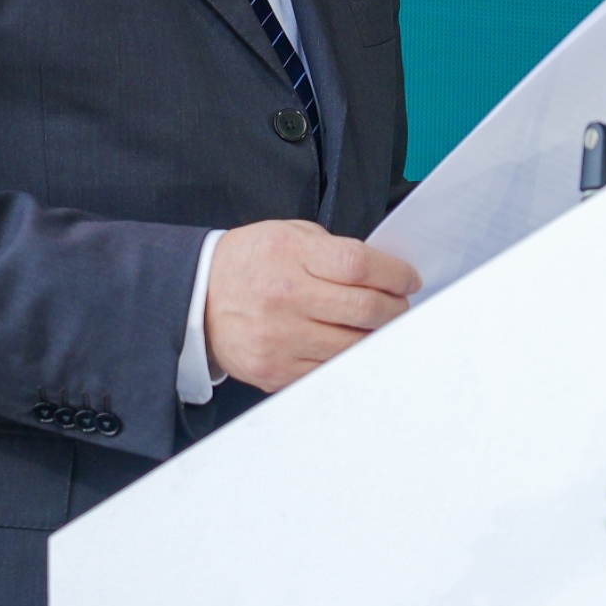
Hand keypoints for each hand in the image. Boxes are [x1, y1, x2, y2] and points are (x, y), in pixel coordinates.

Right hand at [205, 220, 420, 390]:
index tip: (409, 279)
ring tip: (379, 325)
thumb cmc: (250, 262)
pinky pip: (329, 369)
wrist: (197, 296)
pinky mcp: (274, 370)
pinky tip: (352, 344)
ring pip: (353, 345)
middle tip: (400, 304)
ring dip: (377, 335)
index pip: (359, 266)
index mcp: (289, 255)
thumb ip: (333, 250)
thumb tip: (384, 274)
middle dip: (395, 307)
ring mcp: (279, 339)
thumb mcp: (288, 235)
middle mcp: (284, 297)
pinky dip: (349, 358)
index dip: (395, 274)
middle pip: (364, 308)